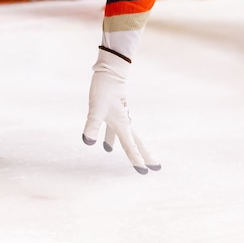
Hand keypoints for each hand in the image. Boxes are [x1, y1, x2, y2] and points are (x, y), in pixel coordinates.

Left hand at [82, 48, 160, 174]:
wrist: (110, 71)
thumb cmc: (104, 90)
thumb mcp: (95, 109)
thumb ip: (92, 126)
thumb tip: (88, 142)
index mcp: (123, 124)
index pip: (131, 147)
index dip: (137, 160)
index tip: (145, 172)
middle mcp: (124, 122)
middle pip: (137, 142)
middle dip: (145, 155)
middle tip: (155, 167)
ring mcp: (120, 117)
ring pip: (127, 136)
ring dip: (129, 147)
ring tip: (122, 156)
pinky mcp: (114, 111)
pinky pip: (116, 129)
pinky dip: (114, 138)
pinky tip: (108, 143)